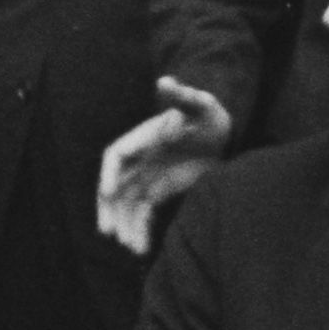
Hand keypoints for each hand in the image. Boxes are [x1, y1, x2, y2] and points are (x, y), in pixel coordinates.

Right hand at [95, 79, 232, 255]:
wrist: (222, 133)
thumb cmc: (209, 115)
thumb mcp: (201, 105)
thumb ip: (183, 96)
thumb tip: (165, 81)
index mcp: (143, 138)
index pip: (116, 156)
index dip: (108, 173)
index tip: (106, 192)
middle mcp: (138, 159)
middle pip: (115, 186)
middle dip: (110, 209)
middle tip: (110, 231)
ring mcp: (146, 177)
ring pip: (126, 205)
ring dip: (125, 225)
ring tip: (132, 248)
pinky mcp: (157, 191)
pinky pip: (142, 213)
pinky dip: (139, 230)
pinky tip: (141, 249)